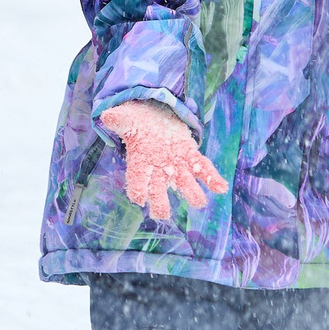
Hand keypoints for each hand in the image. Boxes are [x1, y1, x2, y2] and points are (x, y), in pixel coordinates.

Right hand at [99, 99, 228, 221]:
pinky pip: (203, 169)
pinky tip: (221, 187)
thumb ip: (119, 119)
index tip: (138, 198)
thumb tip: (106, 115)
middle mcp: (160, 172)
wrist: (156, 122)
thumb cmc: (138, 126)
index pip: (137, 181)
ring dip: (193, 194)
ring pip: (185, 184)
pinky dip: (212, 179)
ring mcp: (178, 167)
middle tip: (162, 214)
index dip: (137, 190)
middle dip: (160, 203)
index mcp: (141, 165)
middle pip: (159, 192)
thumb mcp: (127, 120)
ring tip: (199, 202)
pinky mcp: (192, 158)